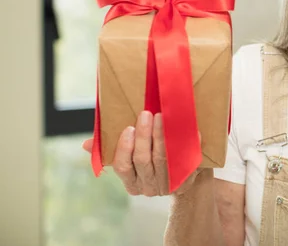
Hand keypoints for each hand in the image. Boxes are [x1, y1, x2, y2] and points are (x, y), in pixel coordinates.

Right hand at [82, 111, 201, 195]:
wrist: (186, 176)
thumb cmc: (152, 160)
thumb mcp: (132, 156)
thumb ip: (110, 149)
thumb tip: (86, 144)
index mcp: (132, 182)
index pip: (123, 167)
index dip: (124, 148)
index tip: (129, 128)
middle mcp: (149, 186)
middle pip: (143, 160)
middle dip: (144, 136)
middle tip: (146, 114)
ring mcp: (168, 185)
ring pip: (163, 159)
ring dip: (161, 135)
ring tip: (162, 116)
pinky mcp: (187, 179)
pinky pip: (185, 161)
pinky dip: (186, 143)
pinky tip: (187, 129)